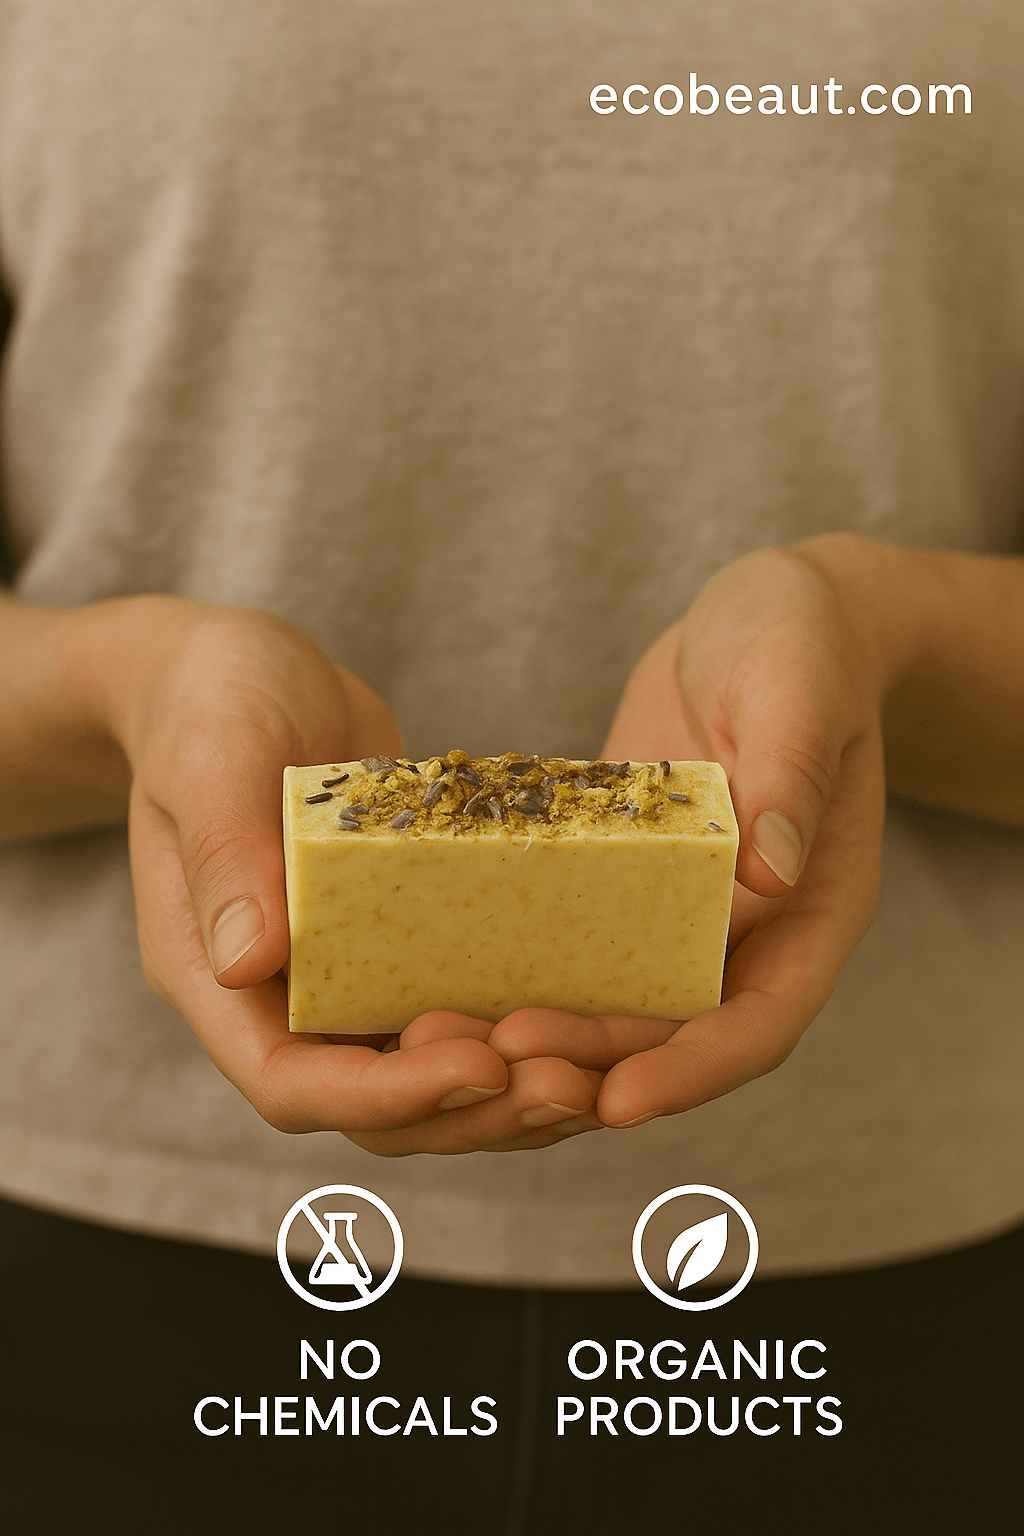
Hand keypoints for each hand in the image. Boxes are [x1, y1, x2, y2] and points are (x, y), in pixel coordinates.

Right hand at [100, 599, 601, 1152]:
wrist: (249, 672)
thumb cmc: (211, 702)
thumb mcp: (211, 757)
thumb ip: (225, 852)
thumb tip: (246, 961)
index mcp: (215, 975)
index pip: (292, 1081)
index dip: (387, 1095)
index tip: (481, 1067)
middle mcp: (280, 998)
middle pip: (375, 1105)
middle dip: (472, 1110)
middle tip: (571, 1085)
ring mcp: (344, 978)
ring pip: (428, 1075)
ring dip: (510, 1088)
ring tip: (596, 1075)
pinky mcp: (401, 945)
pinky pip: (461, 1008)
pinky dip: (522, 1027)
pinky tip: (594, 1018)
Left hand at [489, 538, 891, 1126]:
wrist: (760, 615)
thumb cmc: (802, 639)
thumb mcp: (801, 689)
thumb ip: (792, 773)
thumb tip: (772, 876)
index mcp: (814, 908)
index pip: (763, 1021)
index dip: (693, 1070)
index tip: (617, 1102)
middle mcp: (751, 930)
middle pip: (674, 1033)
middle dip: (591, 1062)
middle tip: (500, 1065)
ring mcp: (687, 910)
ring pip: (617, 1002)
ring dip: (546, 1031)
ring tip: (455, 1036)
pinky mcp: (629, 880)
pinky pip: (578, 941)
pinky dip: (524, 965)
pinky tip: (451, 972)